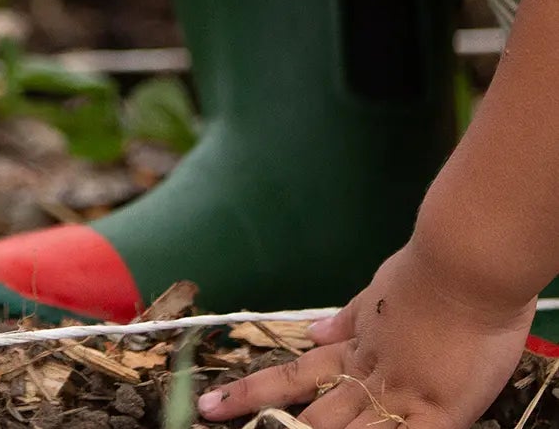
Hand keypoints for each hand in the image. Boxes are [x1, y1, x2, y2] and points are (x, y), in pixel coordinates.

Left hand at [197, 241, 533, 428]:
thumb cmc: (428, 273)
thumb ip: (348, 319)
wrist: (464, 265)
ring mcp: (400, 397)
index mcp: (353, 347)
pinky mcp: (438, 414)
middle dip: (278, 428)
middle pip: (314, 416)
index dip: (252, 393)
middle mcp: (369, 376)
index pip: (293, 377)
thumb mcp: (378, 292)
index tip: (213, 404)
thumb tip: (313, 333)